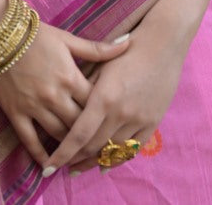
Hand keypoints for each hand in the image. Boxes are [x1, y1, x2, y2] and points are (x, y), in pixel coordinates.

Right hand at [0, 23, 130, 171]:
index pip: (96, 104)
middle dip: (91, 134)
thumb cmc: (34, 34)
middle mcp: (55, 96)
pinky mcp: (15, 113)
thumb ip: (97, 48)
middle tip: (101, 141)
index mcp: (70, 77)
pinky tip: (49, 163)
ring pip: (59, 136)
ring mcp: (34, 107)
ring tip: (81, 152)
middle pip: (80, 124)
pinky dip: (41, 154)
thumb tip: (126, 43)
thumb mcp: (66, 39)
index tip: (113, 118)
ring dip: (71, 145)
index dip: (106, 113)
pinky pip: (30, 140)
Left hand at [42, 10, 185, 175]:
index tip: (49, 168)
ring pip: (112, 151)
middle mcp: (121, 113)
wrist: (163, 43)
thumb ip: (83, 88)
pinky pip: (133, 149)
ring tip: (79, 167)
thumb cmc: (126, 48)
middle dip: (75, 159)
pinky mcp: (152, 122)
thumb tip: (64, 107)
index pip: (79, 134)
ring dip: (94, 161)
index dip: (63, 154)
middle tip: (61, 166)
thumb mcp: (100, 64)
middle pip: (94, 146)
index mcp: (104, 97)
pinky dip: (117, 159)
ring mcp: (139, 119)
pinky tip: (104, 166)